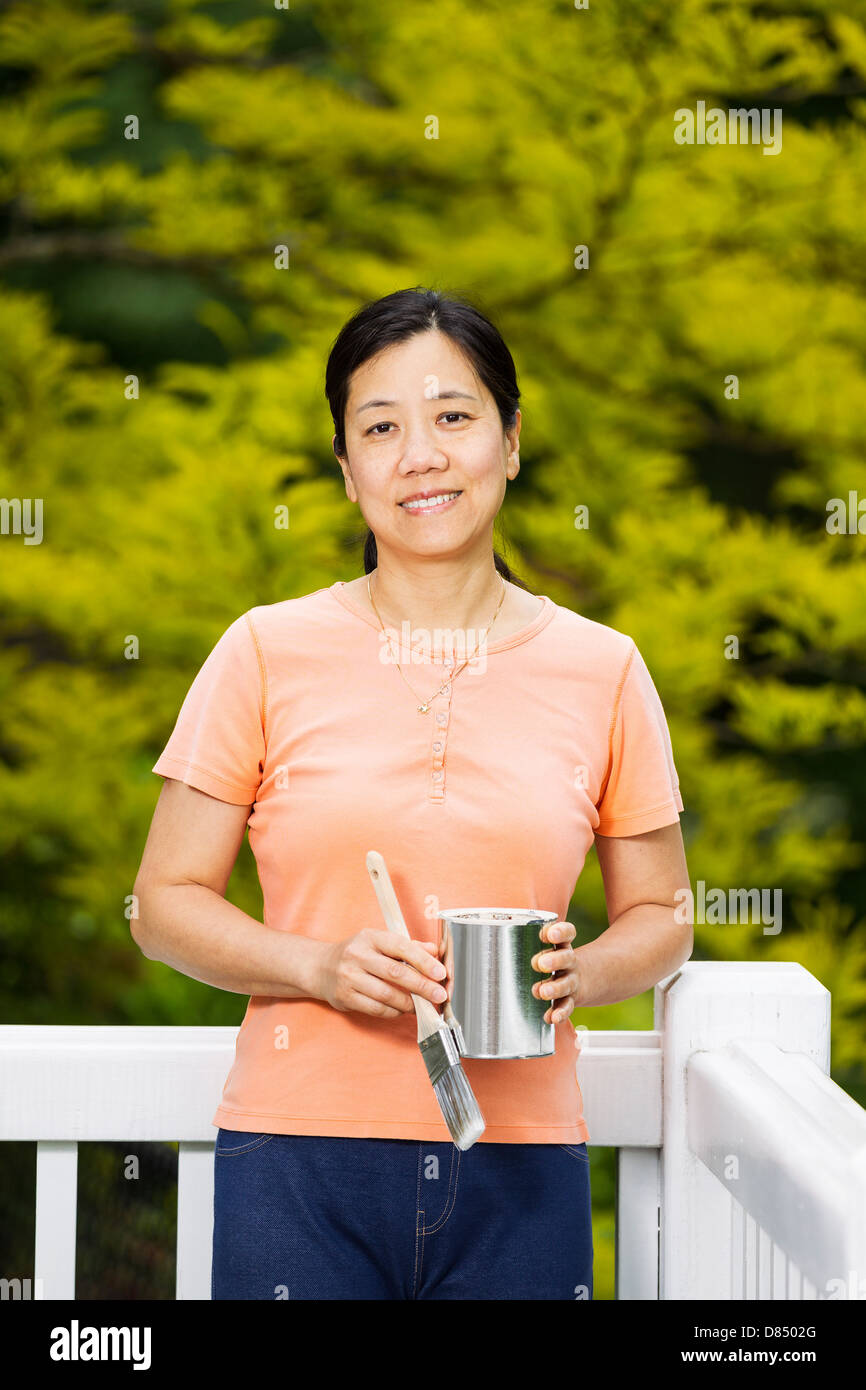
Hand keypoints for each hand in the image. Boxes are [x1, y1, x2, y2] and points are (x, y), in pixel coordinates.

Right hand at [318, 928, 447, 1019]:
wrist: (320, 967)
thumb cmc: (357, 954)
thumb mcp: (380, 943)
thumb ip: (409, 947)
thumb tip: (435, 952)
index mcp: (370, 937)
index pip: (401, 947)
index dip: (423, 961)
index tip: (440, 973)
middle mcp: (358, 955)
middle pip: (395, 972)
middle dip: (422, 986)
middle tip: (439, 995)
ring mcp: (349, 977)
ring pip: (386, 994)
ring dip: (409, 1003)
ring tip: (423, 1006)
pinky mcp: (344, 997)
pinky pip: (375, 1008)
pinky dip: (393, 1012)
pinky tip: (403, 1010)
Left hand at [530, 919, 579, 1023]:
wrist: (579, 979)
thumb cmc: (550, 958)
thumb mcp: (543, 946)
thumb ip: (523, 943)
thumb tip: (487, 942)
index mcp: (562, 944)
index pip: (567, 933)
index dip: (560, 932)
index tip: (549, 934)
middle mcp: (569, 961)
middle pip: (567, 958)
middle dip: (554, 960)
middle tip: (539, 964)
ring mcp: (571, 980)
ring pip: (566, 983)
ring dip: (555, 988)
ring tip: (542, 992)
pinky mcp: (570, 999)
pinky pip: (567, 1006)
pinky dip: (560, 1013)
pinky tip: (551, 1017)